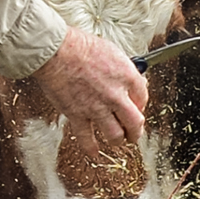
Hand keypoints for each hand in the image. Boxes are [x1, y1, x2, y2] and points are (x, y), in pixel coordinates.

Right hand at [27, 25, 147, 154]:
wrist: (56, 51)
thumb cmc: (79, 45)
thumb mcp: (111, 50)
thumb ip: (123, 68)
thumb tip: (131, 78)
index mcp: (127, 77)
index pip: (143, 98)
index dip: (141, 105)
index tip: (137, 107)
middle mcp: (116, 96)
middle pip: (135, 122)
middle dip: (136, 131)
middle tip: (134, 133)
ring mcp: (97, 108)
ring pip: (115, 135)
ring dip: (118, 140)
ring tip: (117, 140)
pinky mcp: (77, 115)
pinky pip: (87, 139)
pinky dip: (91, 148)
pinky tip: (94, 152)